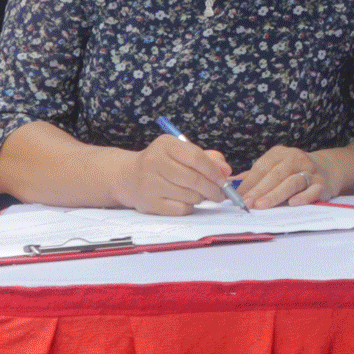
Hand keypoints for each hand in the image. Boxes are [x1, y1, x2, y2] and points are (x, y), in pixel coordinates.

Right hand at [117, 132, 234, 215]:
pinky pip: (181, 209)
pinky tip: (185, 201)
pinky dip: (189, 207)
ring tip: (199, 194)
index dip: (214, 171)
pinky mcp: (149, 203)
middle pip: (194, 179)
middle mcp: (154, 162)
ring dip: (201, 198)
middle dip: (213, 189)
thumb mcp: (181, 152)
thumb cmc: (162, 163)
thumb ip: (207, 158)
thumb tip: (226, 171)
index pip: (196, 158)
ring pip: (190, 196)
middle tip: (220, 194)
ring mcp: (150, 184)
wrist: (127, 177)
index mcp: (165, 145)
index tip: (224, 179)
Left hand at [238, 146, 341, 208]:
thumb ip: (255, 176)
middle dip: (259, 190)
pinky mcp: (322, 185)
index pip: (262, 167)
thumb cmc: (295, 171)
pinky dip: (303, 197)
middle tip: (247, 203)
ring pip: (292, 182)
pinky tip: (292, 203)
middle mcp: (296, 159)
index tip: (237, 196)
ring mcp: (310, 172)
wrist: (328, 169)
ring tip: (262, 205)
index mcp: (280, 154)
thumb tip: (230, 184)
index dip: (249, 182)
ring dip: (276, 194)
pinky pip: (312, 191)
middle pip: (275, 175)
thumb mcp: (275, 167)